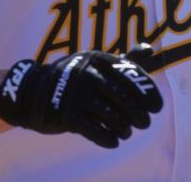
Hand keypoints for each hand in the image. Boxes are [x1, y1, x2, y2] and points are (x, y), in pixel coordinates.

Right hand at [0, 48, 163, 147]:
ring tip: (127, 132)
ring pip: (111, 115)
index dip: (147, 92)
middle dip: (138, 113)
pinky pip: (95, 130)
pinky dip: (108, 138)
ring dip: (124, 127)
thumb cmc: (76, 79)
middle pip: (123, 97)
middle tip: (144, 123)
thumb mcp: (97, 64)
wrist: (34, 93)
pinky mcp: (67, 114)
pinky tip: (114, 141)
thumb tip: (149, 48)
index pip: (130, 75)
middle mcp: (88, 73)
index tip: (157, 107)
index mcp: (98, 58)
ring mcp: (76, 93)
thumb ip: (123, 60)